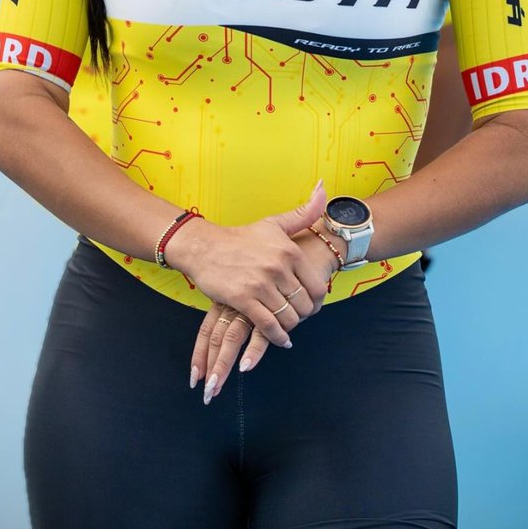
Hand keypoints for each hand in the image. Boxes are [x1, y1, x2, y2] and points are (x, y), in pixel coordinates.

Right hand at [188, 189, 340, 402]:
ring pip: (288, 317)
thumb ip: (303, 212)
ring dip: (290, 327)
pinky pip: (268, 326)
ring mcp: (261, 284)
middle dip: (304, 315)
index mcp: (289, 250)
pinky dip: (277, 337)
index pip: (317, 286)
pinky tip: (280, 340)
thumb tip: (324, 188)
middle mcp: (278, 267)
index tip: (311, 305)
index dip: (317, 300)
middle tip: (299, 318)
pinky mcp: (243, 299)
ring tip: (288, 327)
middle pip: (304, 305)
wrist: (204, 247)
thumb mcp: (274, 223)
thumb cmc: (241, 237)